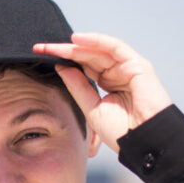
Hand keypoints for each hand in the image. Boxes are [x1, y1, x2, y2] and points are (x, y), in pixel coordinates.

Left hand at [33, 33, 172, 153]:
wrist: (143, 142)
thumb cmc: (122, 132)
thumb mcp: (92, 109)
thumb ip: (78, 87)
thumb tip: (61, 67)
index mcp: (109, 84)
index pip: (83, 67)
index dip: (63, 61)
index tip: (41, 57)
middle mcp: (118, 73)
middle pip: (88, 56)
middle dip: (64, 51)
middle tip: (40, 47)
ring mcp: (128, 68)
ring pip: (99, 50)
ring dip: (75, 46)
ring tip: (53, 45)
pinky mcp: (137, 64)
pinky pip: (114, 47)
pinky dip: (96, 41)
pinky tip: (76, 40)